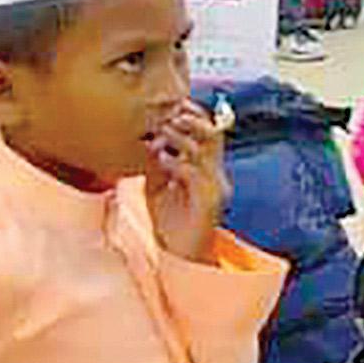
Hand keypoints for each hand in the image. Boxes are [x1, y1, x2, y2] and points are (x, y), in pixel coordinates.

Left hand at [144, 100, 229, 265]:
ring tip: (160, 135)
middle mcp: (216, 173)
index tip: (169, 106)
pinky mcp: (210, 201)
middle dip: (188, 120)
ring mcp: (216, 186)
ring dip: (181, 137)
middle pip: (212, 133)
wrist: (182, 256)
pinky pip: (195, 173)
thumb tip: (147, 140)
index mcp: (207, 168)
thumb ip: (157, 162)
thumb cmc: (170, 222)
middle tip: (164, 115)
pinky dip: (176, 163)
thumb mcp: (158, 185)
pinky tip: (161, 161)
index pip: (208, 131)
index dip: (192, 114)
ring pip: (205, 149)